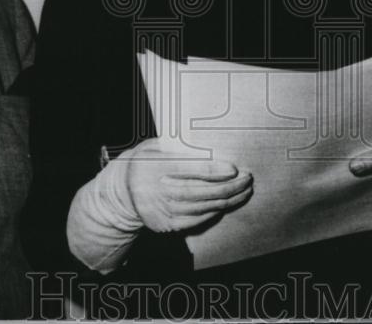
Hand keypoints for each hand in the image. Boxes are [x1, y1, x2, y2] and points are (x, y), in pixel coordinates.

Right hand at [125, 140, 252, 232]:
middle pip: (199, 191)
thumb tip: (212, 148)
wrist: (123, 191)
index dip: (212, 170)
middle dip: (228, 186)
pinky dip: (214, 211)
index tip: (234, 169)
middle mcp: (156, 191)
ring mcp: (161, 211)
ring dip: (227, 200)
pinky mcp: (165, 225)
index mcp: (153, 166)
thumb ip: (180, 147)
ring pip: (202, 207)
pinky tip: (226, 203)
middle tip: (247, 179)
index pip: (186, 168)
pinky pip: (196, 220)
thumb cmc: (147, 161)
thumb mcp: (156, 146)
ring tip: (244, 190)